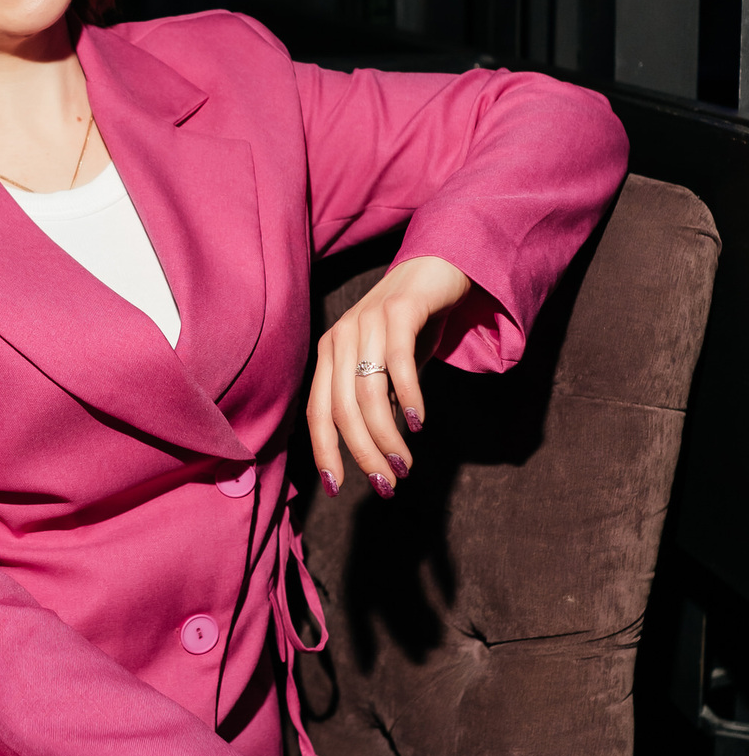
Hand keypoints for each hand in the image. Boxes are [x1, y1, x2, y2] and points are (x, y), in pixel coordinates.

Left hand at [306, 255, 469, 496]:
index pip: (317, 412)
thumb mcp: (386, 367)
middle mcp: (340, 337)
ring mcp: (367, 321)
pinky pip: (399, 361)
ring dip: (387, 435)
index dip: (324, 452)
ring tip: (404, 463)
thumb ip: (376, 401)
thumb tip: (376, 449)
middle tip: (388, 483)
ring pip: (368, 393)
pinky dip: (408, 397)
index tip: (336, 488)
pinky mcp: (399, 310)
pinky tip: (418, 423)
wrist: (438, 267)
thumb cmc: (412, 325)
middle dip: (363, 454)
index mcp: (329, 354)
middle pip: (342, 410)